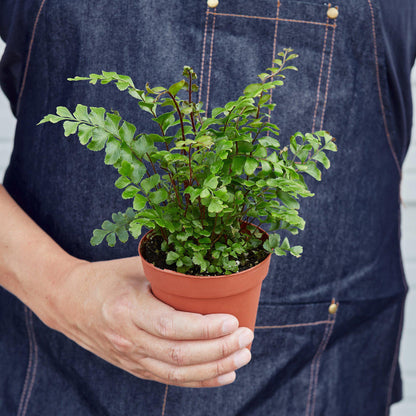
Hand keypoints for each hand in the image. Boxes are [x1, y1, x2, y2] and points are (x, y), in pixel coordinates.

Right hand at [44, 256, 253, 387]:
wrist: (67, 302)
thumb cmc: (104, 278)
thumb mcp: (134, 266)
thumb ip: (167, 270)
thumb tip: (207, 268)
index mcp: (128, 309)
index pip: (171, 327)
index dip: (205, 328)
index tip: (234, 321)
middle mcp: (129, 339)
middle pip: (179, 355)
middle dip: (218, 350)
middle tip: (247, 338)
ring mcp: (130, 358)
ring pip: (177, 373)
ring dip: (214, 368)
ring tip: (242, 356)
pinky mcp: (133, 366)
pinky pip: (169, 379)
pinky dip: (198, 380)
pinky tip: (223, 374)